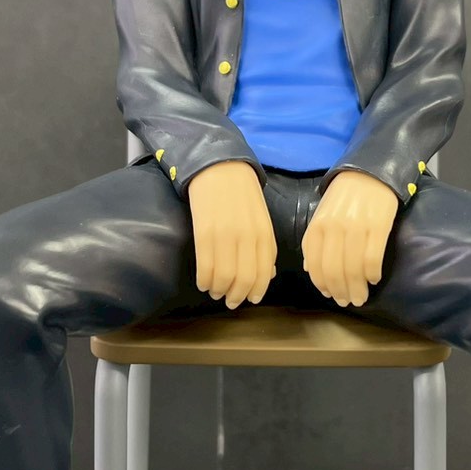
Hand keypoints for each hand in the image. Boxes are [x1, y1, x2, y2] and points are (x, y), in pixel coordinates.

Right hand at [187, 160, 277, 308]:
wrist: (220, 168)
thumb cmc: (242, 194)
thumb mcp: (262, 219)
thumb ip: (265, 247)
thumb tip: (267, 276)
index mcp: (265, 234)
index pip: (264, 273)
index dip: (256, 291)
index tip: (249, 299)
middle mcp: (247, 238)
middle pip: (244, 279)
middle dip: (237, 296)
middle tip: (230, 301)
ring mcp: (225, 236)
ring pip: (224, 277)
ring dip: (219, 290)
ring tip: (215, 291)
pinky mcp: (204, 233)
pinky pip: (205, 267)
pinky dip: (204, 280)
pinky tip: (203, 283)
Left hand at [302, 170, 398, 306]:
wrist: (370, 173)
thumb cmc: (344, 197)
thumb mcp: (322, 215)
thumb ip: (315, 242)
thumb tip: (310, 270)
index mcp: (317, 227)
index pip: (315, 264)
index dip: (322, 284)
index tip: (329, 294)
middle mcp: (334, 229)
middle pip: (334, 271)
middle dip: (340, 292)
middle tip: (347, 301)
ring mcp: (356, 228)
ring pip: (353, 269)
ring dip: (357, 288)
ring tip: (361, 297)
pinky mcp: (378, 227)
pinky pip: (373, 259)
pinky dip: (372, 274)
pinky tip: (374, 279)